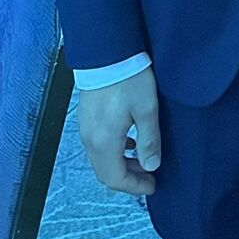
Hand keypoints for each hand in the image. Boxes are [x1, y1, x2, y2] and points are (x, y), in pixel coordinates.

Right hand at [76, 67, 160, 194]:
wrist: (107, 52)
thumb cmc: (130, 79)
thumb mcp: (147, 109)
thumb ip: (149, 140)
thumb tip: (152, 166)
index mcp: (104, 142)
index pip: (115, 178)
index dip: (134, 186)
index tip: (153, 185)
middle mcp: (90, 140)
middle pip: (105, 172)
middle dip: (128, 177)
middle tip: (149, 174)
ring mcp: (85, 129)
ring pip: (101, 159)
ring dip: (120, 164)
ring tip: (142, 158)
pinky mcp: (86, 118)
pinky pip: (97, 145)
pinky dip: (113, 151)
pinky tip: (128, 141)